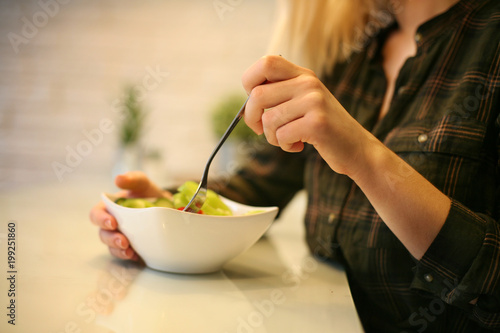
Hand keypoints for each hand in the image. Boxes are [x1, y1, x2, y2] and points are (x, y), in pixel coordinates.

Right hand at [89, 171, 171, 260]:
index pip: (96, 214)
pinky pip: (125, 254)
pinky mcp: (131, 247)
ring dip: (119, 250)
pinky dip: (129, 256)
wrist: (167, 207)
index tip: (113, 222)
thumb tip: (118, 179)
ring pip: (112, 247)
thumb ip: (132, 179)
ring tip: (129, 251)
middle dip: (111, 238)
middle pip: (103, 234)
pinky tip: (137, 256)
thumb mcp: (143, 184)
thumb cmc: (148, 194)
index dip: (101, 219)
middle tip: (122, 241)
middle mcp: (112, 223)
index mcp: (109, 207)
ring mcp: (121, 236)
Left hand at [242, 55, 374, 177]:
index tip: (255, 103)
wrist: (357, 149)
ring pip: (268, 119)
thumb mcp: (304, 104)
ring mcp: (314, 101)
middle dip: (252, 117)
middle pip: (258, 94)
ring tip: (288, 139)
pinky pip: (281, 135)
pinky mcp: (317, 123)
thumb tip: (247, 104)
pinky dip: (284, 145)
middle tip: (260, 130)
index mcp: (304, 75)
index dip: (250, 82)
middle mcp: (309, 83)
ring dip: (272, 137)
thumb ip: (281, 95)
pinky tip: (298, 145)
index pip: (266, 63)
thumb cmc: (322, 130)